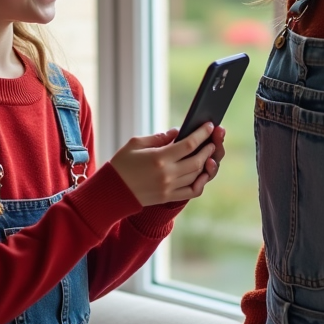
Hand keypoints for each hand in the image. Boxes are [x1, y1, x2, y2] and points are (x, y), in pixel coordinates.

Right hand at [108, 123, 223, 205]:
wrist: (112, 191)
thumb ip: (159, 138)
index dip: (202, 134)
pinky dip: (201, 182)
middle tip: (212, 139)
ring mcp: (169, 188)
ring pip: (197, 175)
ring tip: (208, 153)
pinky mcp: (168, 197)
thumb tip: (177, 132)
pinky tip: (202, 173)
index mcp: (159, 158)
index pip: (189, 144)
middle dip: (208, 148)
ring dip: (206, 163)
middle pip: (197, 160)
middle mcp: (167, 174)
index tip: (209, 126)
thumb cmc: (121, 164)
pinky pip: (192, 191)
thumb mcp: (136, 144)